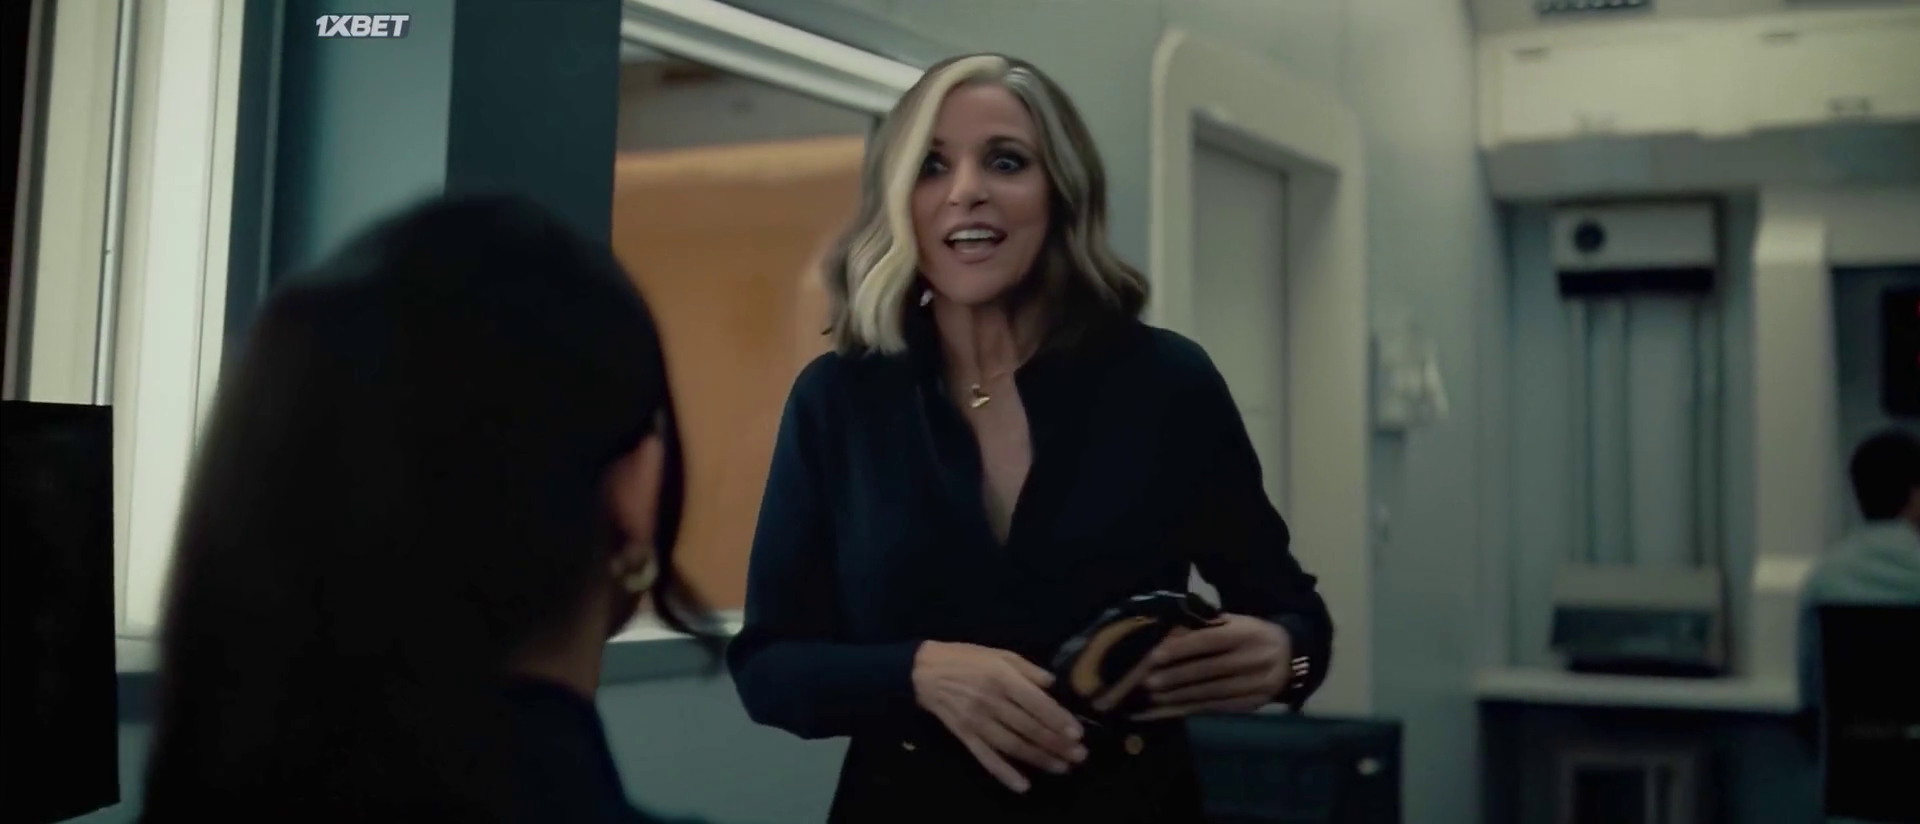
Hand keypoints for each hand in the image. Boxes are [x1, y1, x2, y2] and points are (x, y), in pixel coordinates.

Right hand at [911, 641, 1088, 792]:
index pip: (1036, 703)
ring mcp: (977, 722)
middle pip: (1029, 728)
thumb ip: (1028, 668)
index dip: (1058, 720)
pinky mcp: (965, 736)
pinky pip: (986, 758)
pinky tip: (1023, 785)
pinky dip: (1005, 773)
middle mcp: (992, 702)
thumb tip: (1053, 684)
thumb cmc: (965, 658)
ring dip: (1039, 759)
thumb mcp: (998, 653)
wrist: (924, 671)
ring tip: (1062, 767)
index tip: (1077, 734)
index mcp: (1002, 678)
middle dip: (1057, 744)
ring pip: (1013, 745)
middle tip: (1079, 756)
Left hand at [1131, 614, 1291, 721]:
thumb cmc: (1251, 634)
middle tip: (1147, 683)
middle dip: (1175, 678)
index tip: (1155, 656)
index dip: (1182, 649)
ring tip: (1152, 699)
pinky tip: (1168, 712)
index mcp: (1247, 633)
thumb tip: (1167, 635)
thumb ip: (1204, 627)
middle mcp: (1253, 659)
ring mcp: (1255, 685)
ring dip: (1178, 698)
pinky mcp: (1252, 705)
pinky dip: (1189, 711)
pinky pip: (1216, 709)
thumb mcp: (1233, 622)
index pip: (1210, 641)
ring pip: (1211, 694)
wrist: (1290, 656)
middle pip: (1209, 671)